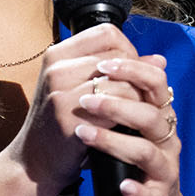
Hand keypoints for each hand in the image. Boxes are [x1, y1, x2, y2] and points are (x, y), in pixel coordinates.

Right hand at [1, 22, 143, 195]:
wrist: (34, 161)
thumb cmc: (60, 123)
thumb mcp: (79, 88)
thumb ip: (116, 71)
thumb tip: (159, 60)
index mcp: (57, 55)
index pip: (107, 34)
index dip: (129, 49)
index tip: (133, 71)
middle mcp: (56, 68)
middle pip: (118, 56)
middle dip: (138, 75)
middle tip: (142, 94)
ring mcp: (61, 92)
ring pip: (122, 82)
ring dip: (138, 97)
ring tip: (138, 110)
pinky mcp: (70, 117)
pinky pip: (117, 107)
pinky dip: (129, 115)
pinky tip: (128, 124)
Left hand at [73, 51, 182, 195]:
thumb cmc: (133, 159)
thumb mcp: (128, 124)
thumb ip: (123, 94)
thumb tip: (106, 55)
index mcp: (159, 114)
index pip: (155, 81)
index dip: (132, 70)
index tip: (100, 65)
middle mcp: (167, 138)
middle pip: (150, 113)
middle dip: (117, 104)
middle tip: (85, 101)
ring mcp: (165, 167)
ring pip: (146, 150)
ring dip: (113, 142)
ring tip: (83, 135)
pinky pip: (152, 192)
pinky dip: (136, 189)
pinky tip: (120, 185)